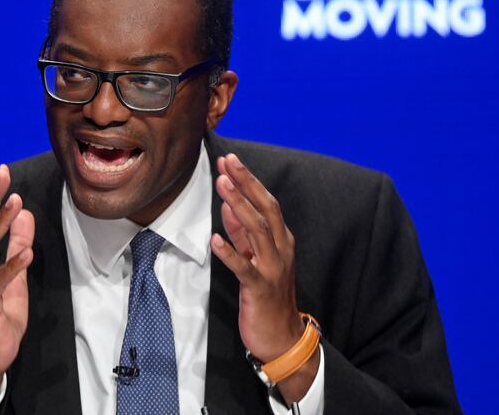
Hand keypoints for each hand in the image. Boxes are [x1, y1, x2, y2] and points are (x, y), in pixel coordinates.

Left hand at [210, 153, 317, 402]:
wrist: (282, 337)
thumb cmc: (268, 295)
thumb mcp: (256, 258)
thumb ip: (242, 232)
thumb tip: (229, 204)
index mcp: (281, 240)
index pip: (266, 202)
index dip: (248, 180)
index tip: (231, 160)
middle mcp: (281, 250)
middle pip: (266, 209)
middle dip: (246, 183)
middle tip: (228, 162)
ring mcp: (273, 269)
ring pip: (258, 231)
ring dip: (239, 206)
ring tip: (222, 186)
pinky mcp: (260, 289)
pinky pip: (245, 268)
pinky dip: (230, 252)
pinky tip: (215, 238)